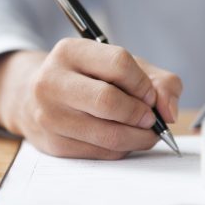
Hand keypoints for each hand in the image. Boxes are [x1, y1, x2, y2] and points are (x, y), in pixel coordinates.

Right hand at [0, 38, 182, 158]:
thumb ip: (158, 81)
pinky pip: (101, 153)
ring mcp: (50, 115)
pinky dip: (122, 149)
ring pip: (108, 134)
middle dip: (141, 114)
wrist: (34, 97)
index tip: (151, 95)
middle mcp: (53, 81)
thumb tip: (169, 112)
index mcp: (71, 52)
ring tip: (146, 132)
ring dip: (138, 138)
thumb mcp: (120, 66)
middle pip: (108, 102)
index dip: (143, 83)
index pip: (118, 63)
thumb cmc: (88, 78)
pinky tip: (124, 139)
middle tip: (152, 119)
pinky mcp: (53, 144)